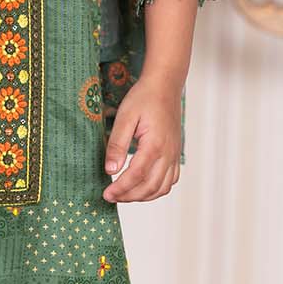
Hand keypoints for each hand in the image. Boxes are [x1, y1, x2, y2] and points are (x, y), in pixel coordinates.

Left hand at [102, 76, 181, 202]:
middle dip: (129, 196)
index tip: (106, 194)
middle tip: (111, 197)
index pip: (136, 176)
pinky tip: (142, 187)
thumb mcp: (124, 118)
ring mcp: (174, 155)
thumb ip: (117, 145)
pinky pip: (170, 180)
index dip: (120, 188)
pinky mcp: (175, 154)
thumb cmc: (144, 98)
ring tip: (124, 195)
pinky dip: (156, 189)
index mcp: (154, 144)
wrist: (165, 86)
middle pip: (150, 187)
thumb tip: (110, 170)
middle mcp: (168, 153)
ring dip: (143, 196)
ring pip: (162, 187)